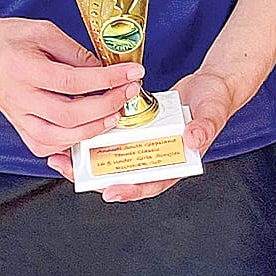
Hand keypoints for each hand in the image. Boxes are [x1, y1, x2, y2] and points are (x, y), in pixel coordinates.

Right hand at [0, 15, 141, 157]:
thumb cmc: (6, 38)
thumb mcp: (43, 31)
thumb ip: (74, 51)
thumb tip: (101, 69)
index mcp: (26, 70)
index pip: (74, 80)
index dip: (107, 79)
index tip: (132, 72)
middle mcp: (21, 99)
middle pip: (69, 114)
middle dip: (107, 105)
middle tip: (128, 92)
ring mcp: (18, 117)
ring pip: (57, 137)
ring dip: (91, 129)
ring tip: (113, 114)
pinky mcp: (18, 126)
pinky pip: (44, 145)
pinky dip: (67, 143)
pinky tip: (85, 130)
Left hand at [47, 68, 237, 201]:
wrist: (210, 84)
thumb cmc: (214, 102)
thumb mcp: (212, 113)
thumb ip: (204, 127)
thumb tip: (193, 140)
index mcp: (175, 163)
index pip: (150, 184)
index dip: (130, 190)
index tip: (110, 191)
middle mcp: (156, 158)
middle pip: (123, 176)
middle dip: (95, 178)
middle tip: (70, 170)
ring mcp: (144, 145)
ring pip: (113, 160)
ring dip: (88, 160)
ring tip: (61, 157)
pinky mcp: (136, 130)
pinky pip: (113, 139)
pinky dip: (95, 139)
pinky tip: (74, 133)